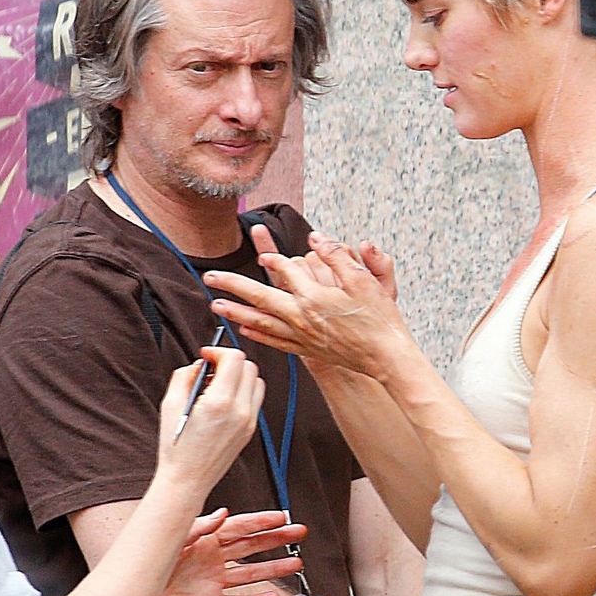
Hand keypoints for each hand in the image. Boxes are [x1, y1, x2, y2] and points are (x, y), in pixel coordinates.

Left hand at [148, 508, 307, 595]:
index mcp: (206, 539)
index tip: (282, 516)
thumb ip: (200, 526)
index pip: (240, 527)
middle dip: (276, 539)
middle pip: (252, 546)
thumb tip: (223, 513)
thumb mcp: (176, 537)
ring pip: (251, 573)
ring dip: (273, 568)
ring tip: (296, 563)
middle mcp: (214, 558)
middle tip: (298, 532)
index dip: (262, 521)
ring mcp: (215, 581)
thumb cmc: (152, 563)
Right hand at [158, 347, 264, 493]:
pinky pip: (254, 398)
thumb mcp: (170, 403)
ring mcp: (249, 421)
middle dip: (229, 361)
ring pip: (256, 381)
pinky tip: (223, 399)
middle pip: (249, 366)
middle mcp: (241, 410)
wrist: (188, 480)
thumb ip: (185, 375)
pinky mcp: (250, 429)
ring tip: (216, 385)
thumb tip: (200, 364)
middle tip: (210, 369)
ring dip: (239, 375)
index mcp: (220, 402)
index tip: (206, 355)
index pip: (235, 358)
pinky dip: (242, 391)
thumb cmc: (176, 446)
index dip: (218, 350)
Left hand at [203, 232, 411, 377]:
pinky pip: (275, 341)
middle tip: (210, 277)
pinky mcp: (307, 350)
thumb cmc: (379, 319)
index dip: (272, 258)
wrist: (385, 356)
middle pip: (260, 296)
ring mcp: (302, 335)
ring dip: (236, 312)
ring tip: (216, 305)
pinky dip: (257, 334)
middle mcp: (302, 317)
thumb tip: (316, 239)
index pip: (285, 271)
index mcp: (314, 297)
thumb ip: (338, 256)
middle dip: (232, 285)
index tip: (262, 252)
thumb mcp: (363, 280)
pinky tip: (244, 329)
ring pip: (261, 322)